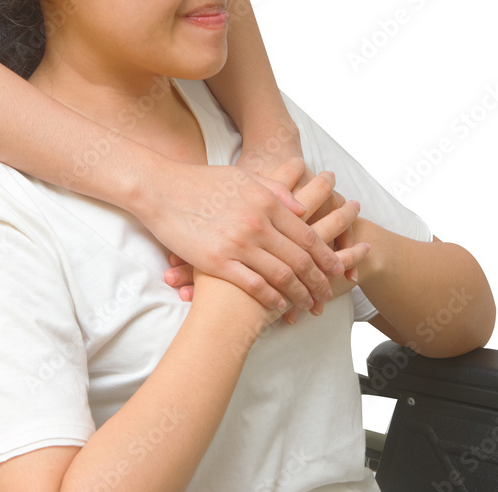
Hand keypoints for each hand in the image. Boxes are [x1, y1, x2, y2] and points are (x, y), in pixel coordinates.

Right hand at [141, 161, 343, 312]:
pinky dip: (272, 299)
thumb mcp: (243, 178)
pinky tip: (280, 307)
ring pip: (282, 276)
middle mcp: (258, 223)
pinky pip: (255, 286)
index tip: (338, 269)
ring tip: (308, 305)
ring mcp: (239, 244)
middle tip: (328, 294)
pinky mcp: (218, 262)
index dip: (326, 255)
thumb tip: (303, 207)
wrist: (160, 190)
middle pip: (301, 259)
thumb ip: (276, 191)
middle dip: (319, 281)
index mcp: (267, 202)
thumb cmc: (200, 182)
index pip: (308, 235)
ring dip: (299, 294)